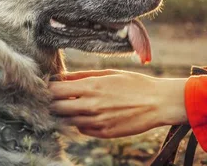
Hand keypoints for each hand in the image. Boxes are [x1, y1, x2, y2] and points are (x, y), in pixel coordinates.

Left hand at [49, 69, 187, 137]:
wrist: (158, 103)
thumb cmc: (134, 83)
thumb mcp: (108, 73)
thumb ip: (82, 76)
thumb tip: (62, 76)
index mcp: (91, 87)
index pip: (55, 90)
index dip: (49, 88)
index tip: (51, 86)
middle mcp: (91, 106)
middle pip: (56, 108)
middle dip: (53, 102)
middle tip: (58, 97)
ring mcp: (97, 122)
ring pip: (67, 121)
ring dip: (66, 114)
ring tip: (73, 105)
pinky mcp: (104, 133)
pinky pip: (82, 129)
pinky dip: (80, 123)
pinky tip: (88, 114)